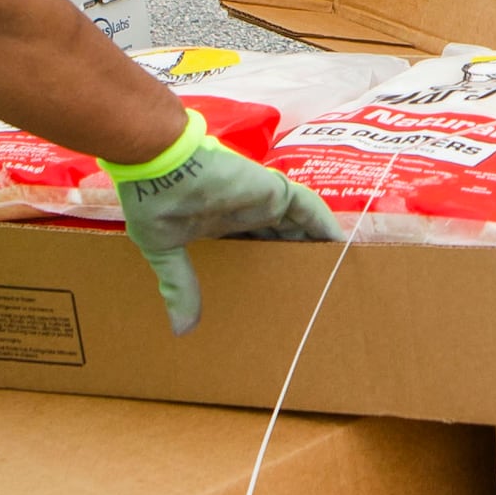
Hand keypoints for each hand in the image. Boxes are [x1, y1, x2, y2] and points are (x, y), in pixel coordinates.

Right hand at [107, 114, 341, 335]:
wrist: (160, 164)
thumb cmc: (156, 200)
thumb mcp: (165, 250)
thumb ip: (179, 286)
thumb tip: (181, 330)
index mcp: (221, 223)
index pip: (253, 245)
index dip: (266, 264)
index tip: (277, 292)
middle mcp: (246, 211)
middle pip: (281, 236)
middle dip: (296, 257)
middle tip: (313, 287)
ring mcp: (262, 200)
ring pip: (300, 224)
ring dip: (315, 245)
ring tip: (333, 273)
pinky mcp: (275, 191)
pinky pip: (310, 208)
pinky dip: (325, 226)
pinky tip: (340, 247)